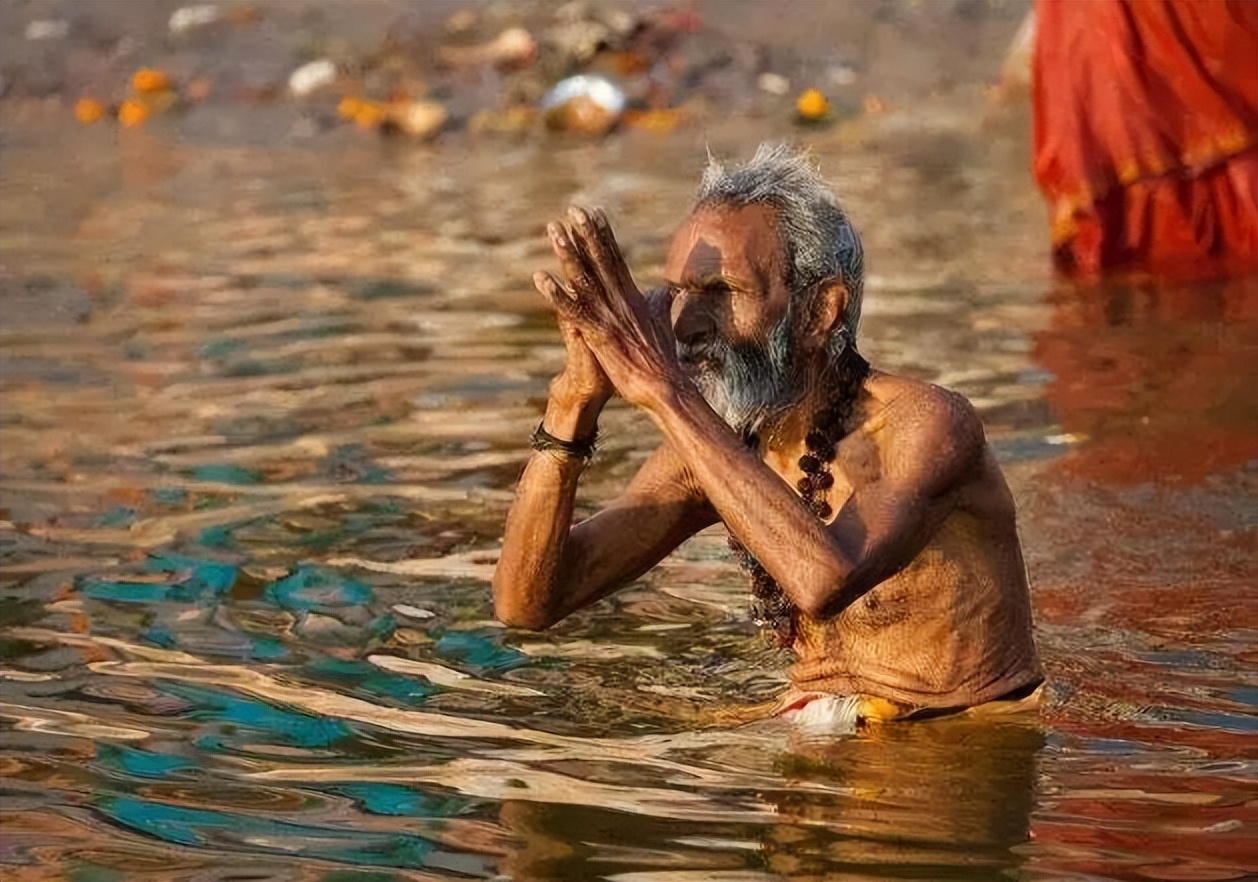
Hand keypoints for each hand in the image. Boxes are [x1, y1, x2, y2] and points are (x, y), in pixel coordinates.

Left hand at [533, 206, 683, 409]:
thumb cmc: (663, 360)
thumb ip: (660, 303)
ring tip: (554, 231)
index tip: (595, 213)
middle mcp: (621, 301)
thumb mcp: (662, 324)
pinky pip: (572, 311)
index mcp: (634, 298)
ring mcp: (609, 317)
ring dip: (568, 254)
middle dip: (587, 233)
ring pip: (585, 279)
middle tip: (573, 209)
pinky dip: (556, 294)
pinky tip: (540, 279)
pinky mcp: (599, 335)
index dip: (605, 235)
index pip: (617, 260)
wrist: (665, 387)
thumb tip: (665, 288)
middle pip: (601, 261)